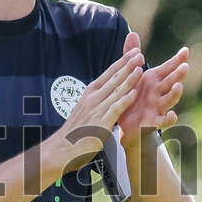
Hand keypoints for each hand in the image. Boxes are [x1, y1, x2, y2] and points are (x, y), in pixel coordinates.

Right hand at [51, 46, 143, 170]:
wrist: (61, 149)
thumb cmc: (75, 132)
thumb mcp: (86, 110)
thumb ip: (97, 100)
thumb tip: (107, 92)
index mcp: (90, 93)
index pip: (109, 73)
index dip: (122, 62)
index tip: (133, 51)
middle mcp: (93, 98)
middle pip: (114, 78)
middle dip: (128, 65)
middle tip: (139, 53)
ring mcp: (97, 110)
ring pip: (116, 91)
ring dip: (129, 78)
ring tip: (141, 67)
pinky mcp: (100, 123)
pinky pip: (114, 109)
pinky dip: (124, 101)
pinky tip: (134, 94)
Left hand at [116, 31, 188, 148]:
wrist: (127, 125)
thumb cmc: (133, 97)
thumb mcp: (131, 75)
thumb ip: (132, 55)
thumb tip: (132, 33)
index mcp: (155, 79)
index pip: (168, 67)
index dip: (177, 60)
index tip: (185, 51)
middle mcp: (160, 92)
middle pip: (171, 81)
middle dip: (178, 74)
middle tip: (185, 67)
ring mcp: (159, 107)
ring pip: (170, 99)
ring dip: (175, 93)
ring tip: (178, 86)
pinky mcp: (153, 122)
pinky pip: (163, 121)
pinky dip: (169, 119)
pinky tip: (173, 115)